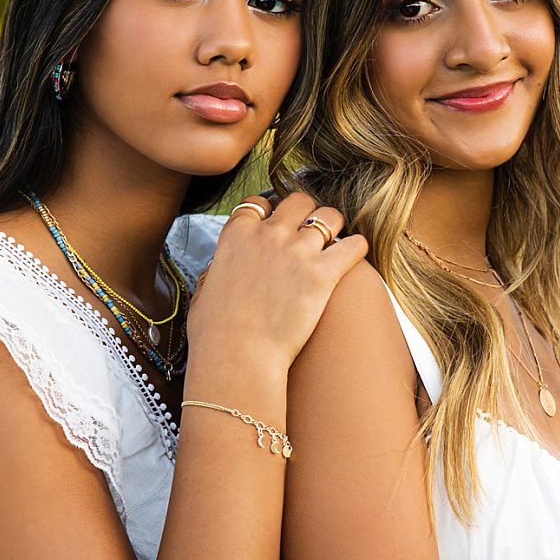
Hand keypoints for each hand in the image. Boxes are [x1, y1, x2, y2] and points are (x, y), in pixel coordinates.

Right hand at [186, 190, 369, 370]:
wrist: (237, 357)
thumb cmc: (214, 335)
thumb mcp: (202, 293)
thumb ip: (213, 273)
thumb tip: (215, 272)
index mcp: (236, 235)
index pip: (258, 203)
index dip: (269, 212)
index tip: (275, 226)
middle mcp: (268, 234)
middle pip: (298, 201)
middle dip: (306, 213)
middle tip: (309, 233)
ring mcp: (297, 251)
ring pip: (330, 216)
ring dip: (333, 227)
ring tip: (335, 243)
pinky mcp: (323, 274)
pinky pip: (353, 245)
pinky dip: (356, 248)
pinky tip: (353, 257)